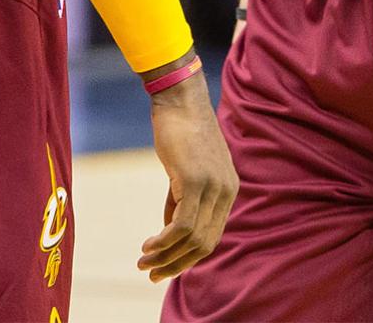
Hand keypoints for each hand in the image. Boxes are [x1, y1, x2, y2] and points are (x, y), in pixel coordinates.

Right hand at [137, 71, 238, 282]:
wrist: (179, 99)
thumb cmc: (179, 130)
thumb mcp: (185, 170)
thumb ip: (180, 200)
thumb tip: (170, 231)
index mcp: (228, 190)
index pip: (212, 236)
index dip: (188, 257)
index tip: (164, 267)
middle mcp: (226, 191)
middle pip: (205, 244)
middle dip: (176, 264)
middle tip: (150, 273)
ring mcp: (212, 187)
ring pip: (192, 239)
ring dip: (165, 256)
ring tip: (143, 262)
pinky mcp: (194, 181)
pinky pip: (181, 225)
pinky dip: (163, 241)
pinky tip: (148, 245)